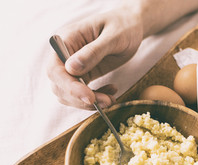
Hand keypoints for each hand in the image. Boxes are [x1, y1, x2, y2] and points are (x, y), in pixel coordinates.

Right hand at [47, 0, 197, 109]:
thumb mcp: (113, 35)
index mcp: (66, 40)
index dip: (69, 88)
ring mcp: (76, 65)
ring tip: (109, 100)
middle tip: (102, 104)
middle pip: (60, 85)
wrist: (136, 21)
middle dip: (79, 99)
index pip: (55, 70)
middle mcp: (67, 54)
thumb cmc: (125, 22)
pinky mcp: (88, 73)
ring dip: (88, 102)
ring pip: (71, 93)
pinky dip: (96, 99)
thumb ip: (92, 53)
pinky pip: (85, 93)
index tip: (89, 98)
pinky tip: (111, 96)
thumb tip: (70, 69)